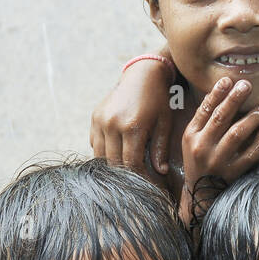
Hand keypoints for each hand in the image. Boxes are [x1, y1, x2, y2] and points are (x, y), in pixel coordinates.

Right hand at [90, 58, 175, 177]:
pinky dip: (104, 152)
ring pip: (100, 155)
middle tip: (136, 181)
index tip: (147, 184)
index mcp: (132, 127)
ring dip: (112, 165)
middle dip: (125, 175)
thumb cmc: (158, 100)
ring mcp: (100, 120)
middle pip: (113, 162)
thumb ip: (160, 148)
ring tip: (126, 169)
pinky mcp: (94, 117)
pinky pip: (95, 143)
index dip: (139, 177)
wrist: (142, 75)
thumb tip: (161, 172)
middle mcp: (112, 124)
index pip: (131, 163)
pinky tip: (117, 152)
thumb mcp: (164, 123)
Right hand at [182, 77, 258, 186]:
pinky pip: (249, 156)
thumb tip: (218, 93)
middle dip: (235, 100)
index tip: (229, 80)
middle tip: (248, 86)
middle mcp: (202, 147)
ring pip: (236, 134)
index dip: (217, 93)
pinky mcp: (231, 173)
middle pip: (221, 118)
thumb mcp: (191, 139)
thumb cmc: (197, 160)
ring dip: (252, 119)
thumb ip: (203, 119)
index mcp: (191, 135)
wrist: (199, 194)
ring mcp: (217, 160)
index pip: (204, 110)